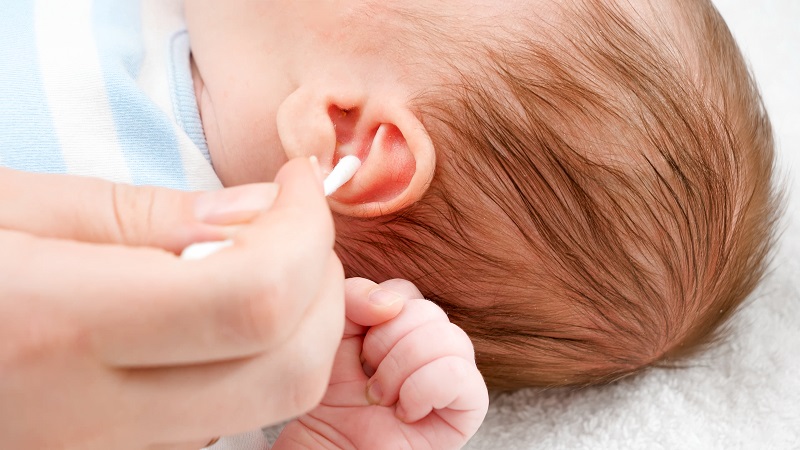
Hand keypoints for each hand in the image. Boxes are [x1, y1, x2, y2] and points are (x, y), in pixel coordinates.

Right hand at [0, 158, 343, 448]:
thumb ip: (150, 218)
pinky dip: (262, 356)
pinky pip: (230, 414)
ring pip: (273, 401)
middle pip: (287, 370)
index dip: (304, 232)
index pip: (250, 298)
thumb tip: (264, 213)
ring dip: (303, 322)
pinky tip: (224, 308)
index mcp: (57, 326)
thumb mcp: (13, 208)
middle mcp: (91, 416)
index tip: (298, 181)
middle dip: (324, 285)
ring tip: (263, 254)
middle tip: (294, 219)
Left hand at [274, 278, 488, 449]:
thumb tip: (391, 302)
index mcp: (403, 329)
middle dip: (388, 343)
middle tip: (367, 376)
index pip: (407, 295)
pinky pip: (462, 377)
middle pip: (431, 313)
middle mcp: (432, 350)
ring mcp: (453, 379)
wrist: (326, 449)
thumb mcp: (332, 334)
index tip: (356, 348)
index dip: (378, 312)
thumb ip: (353, 298)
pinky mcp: (466, 411)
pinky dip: (425, 389)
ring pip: (452, 339)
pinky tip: (405, 411)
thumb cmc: (327, 400)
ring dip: (403, 368)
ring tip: (381, 397)